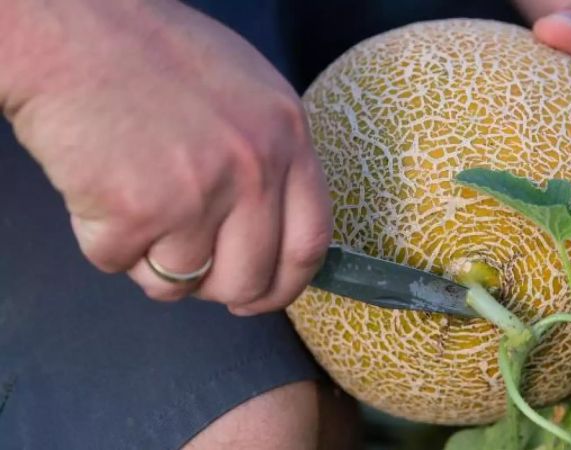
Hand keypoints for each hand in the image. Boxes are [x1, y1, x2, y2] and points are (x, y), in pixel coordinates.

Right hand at [2, 0, 331, 314]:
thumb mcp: (247, 92)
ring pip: (180, 284)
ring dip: (150, 260)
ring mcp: (199, 194)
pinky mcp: (137, 212)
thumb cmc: (151, 52)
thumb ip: (271, 159)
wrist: (71, 29)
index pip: (310, 243)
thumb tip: (273, 232)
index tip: (261, 297)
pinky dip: (103, 240)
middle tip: (186, 264)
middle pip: (247, 281)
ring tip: (133, 200)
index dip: (285, 285)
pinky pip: (120, 264)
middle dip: (213, 289)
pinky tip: (99, 187)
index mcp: (289, 138)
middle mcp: (255, 170)